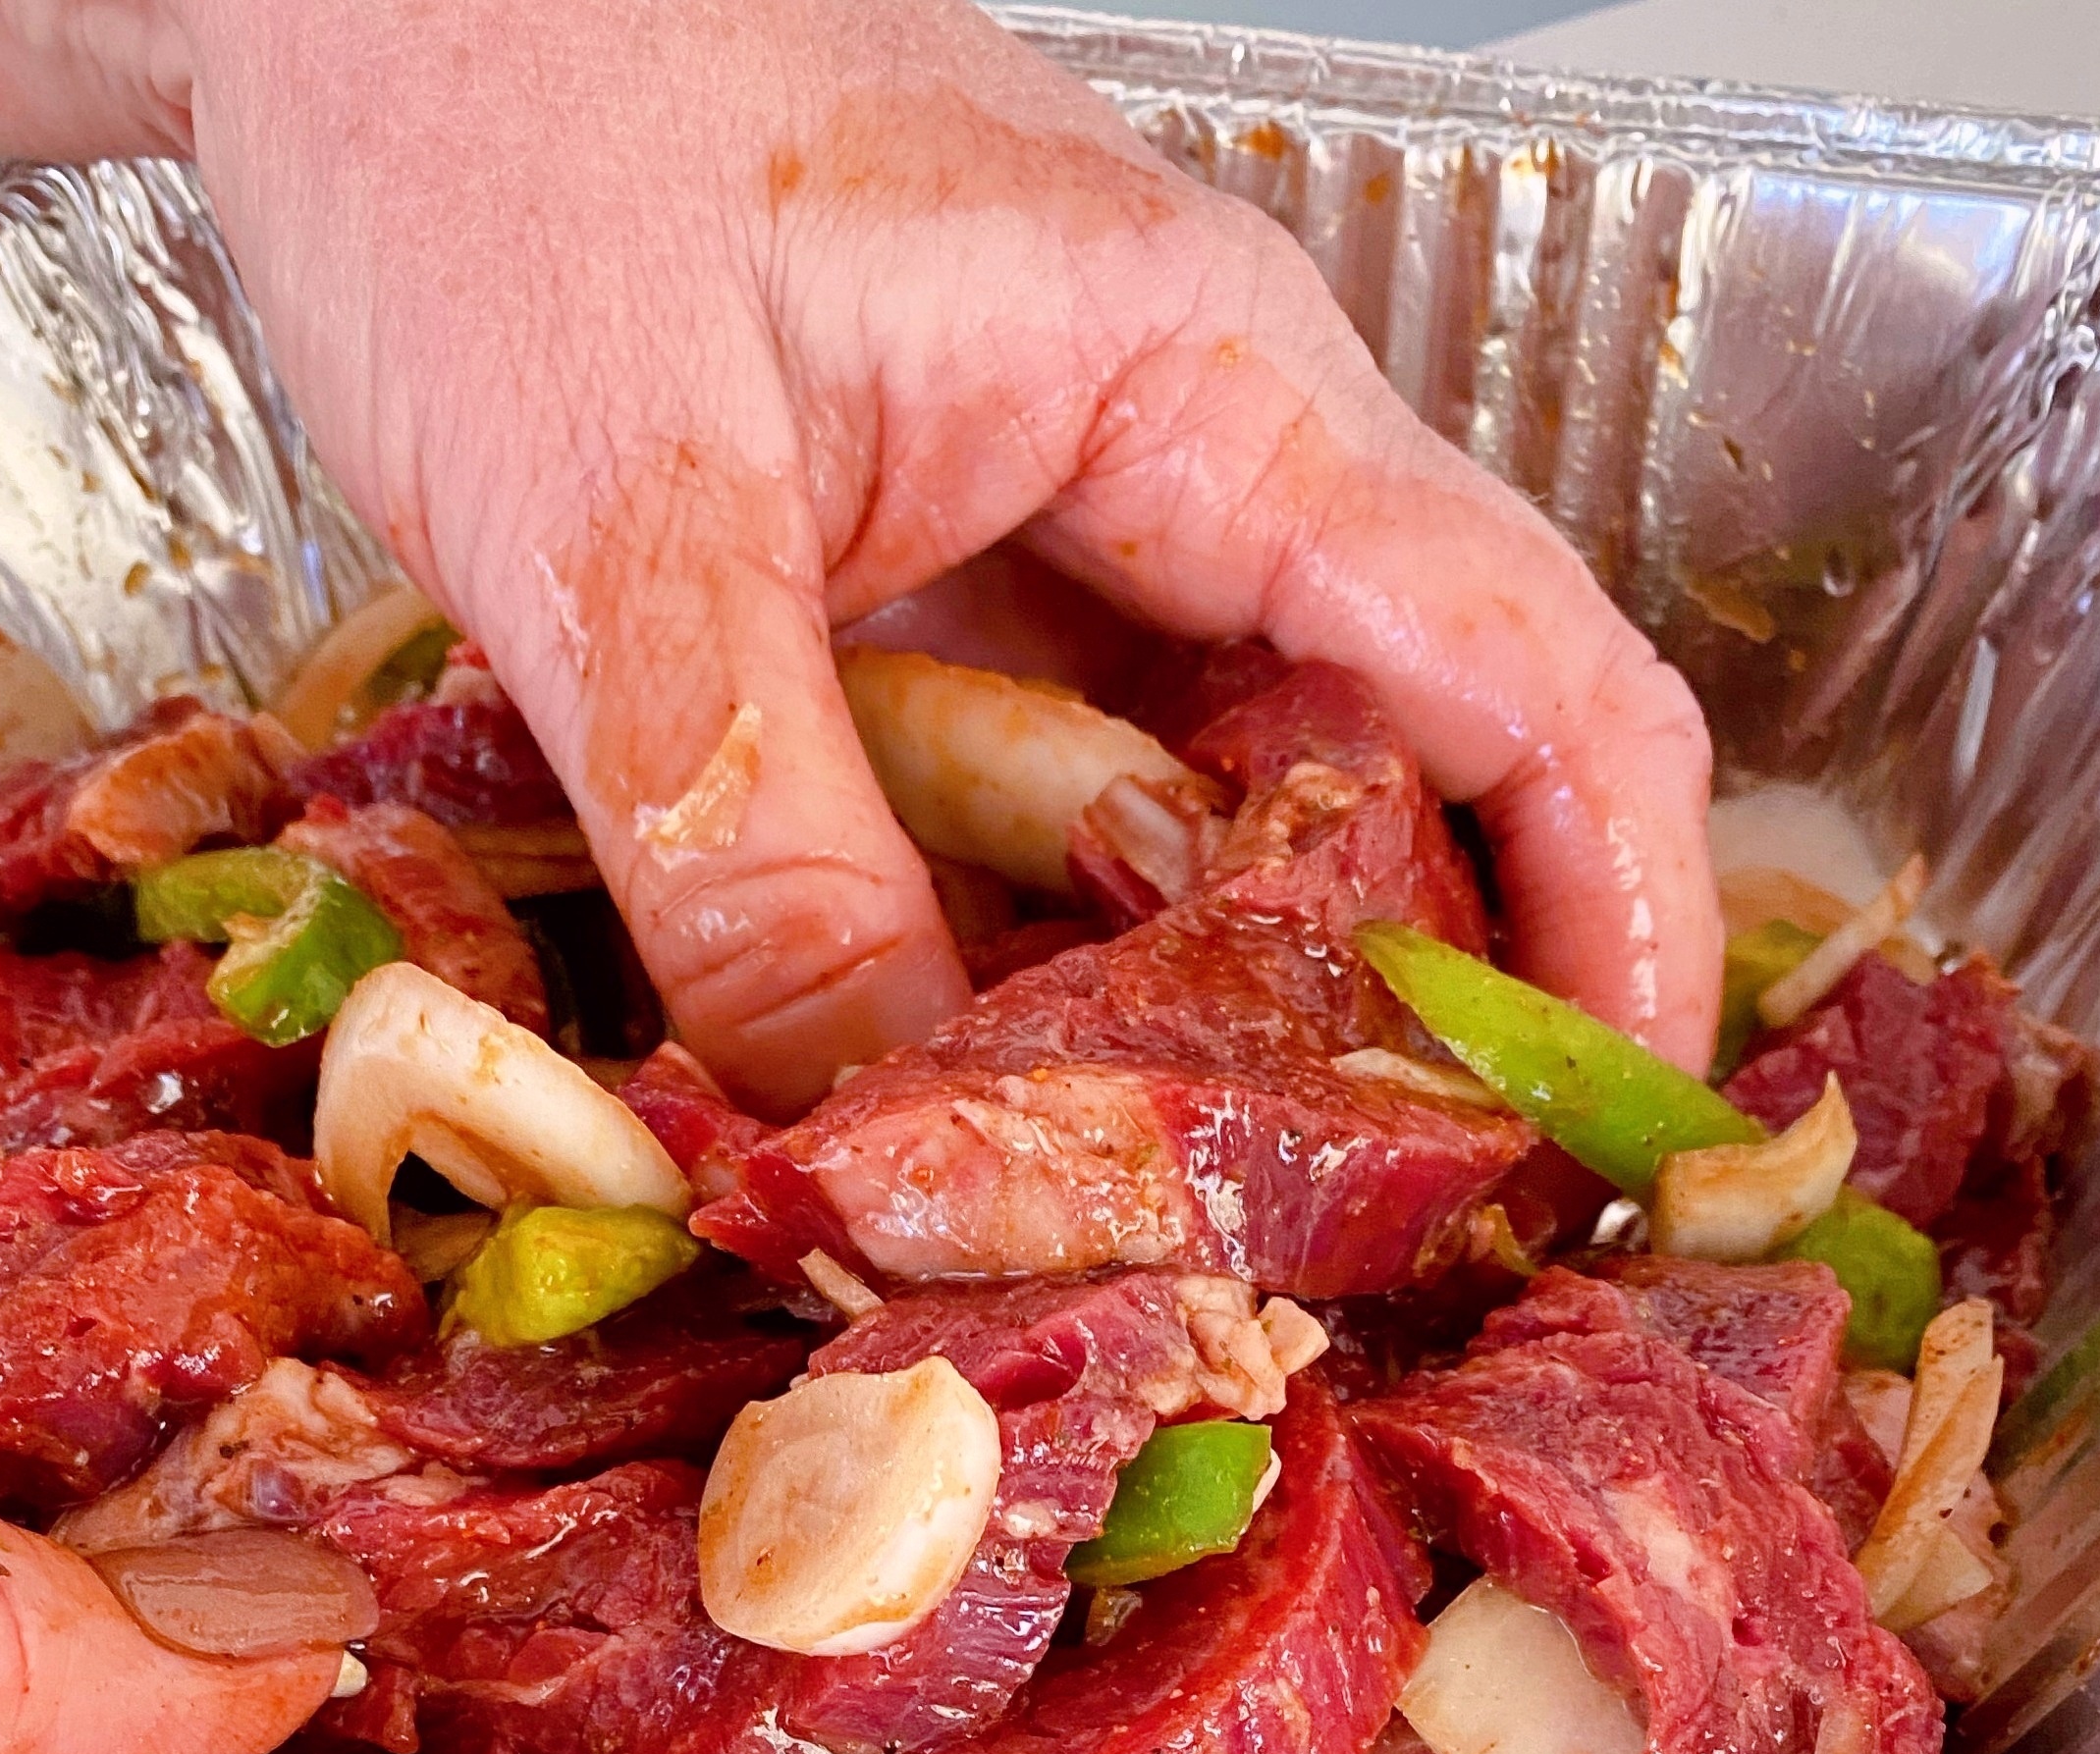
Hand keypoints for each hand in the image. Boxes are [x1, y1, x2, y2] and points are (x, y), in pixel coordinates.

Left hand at [178, 0, 1718, 1106]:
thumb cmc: (483, 98)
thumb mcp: (615, 502)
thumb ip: (755, 836)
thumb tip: (872, 1142)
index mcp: (1208, 388)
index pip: (1538, 674)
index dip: (1616, 934)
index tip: (1601, 1155)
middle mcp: (1187, 470)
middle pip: (1403, 791)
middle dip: (1391, 1045)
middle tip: (1337, 1289)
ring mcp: (1062, 539)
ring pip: (1213, 833)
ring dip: (1192, 1038)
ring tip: (1152, 1247)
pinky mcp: (937, 600)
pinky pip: (1046, 825)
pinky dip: (1030, 974)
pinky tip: (970, 1109)